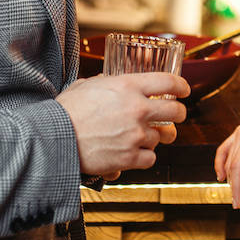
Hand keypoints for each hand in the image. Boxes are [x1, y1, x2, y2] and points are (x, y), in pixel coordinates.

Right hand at [57, 72, 188, 176]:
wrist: (55, 138)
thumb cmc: (66, 111)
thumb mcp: (86, 85)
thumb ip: (104, 82)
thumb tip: (108, 81)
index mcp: (128, 86)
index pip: (168, 82)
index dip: (181, 86)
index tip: (184, 90)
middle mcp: (137, 109)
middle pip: (176, 112)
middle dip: (179, 114)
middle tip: (175, 116)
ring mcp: (135, 135)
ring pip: (161, 138)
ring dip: (154, 138)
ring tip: (142, 137)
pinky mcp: (129, 158)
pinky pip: (150, 158)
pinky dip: (144, 157)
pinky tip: (133, 154)